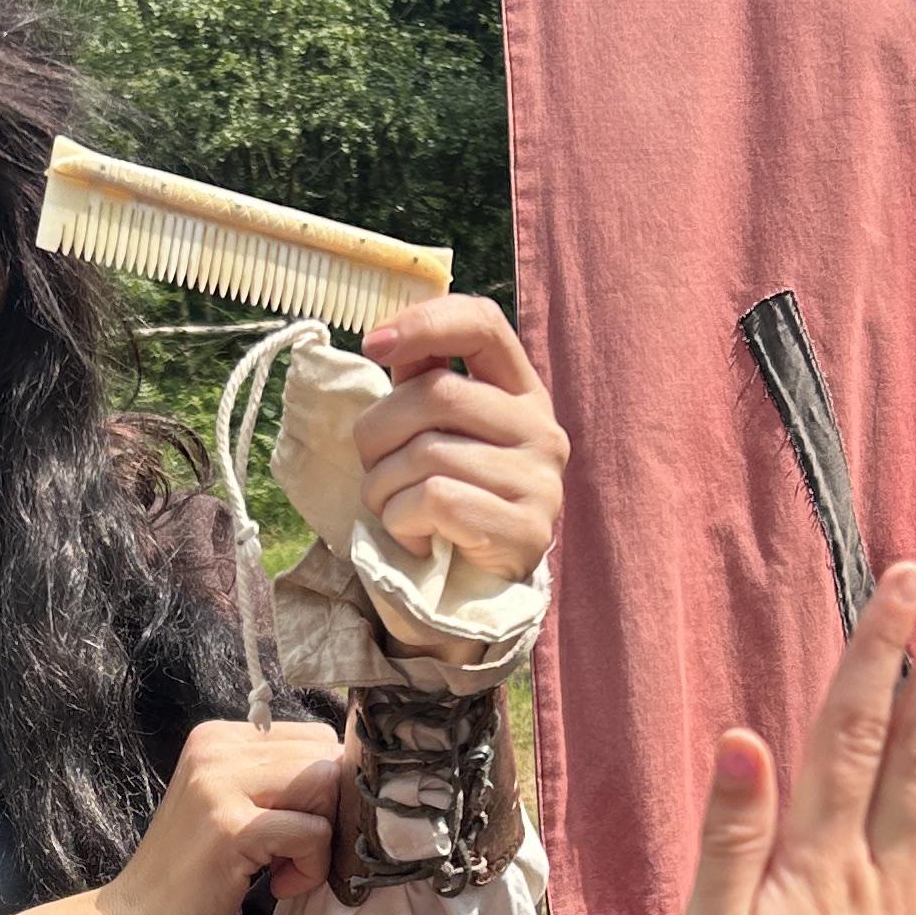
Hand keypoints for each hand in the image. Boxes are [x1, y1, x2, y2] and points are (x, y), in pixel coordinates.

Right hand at [98, 718, 342, 914]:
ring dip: (320, 840)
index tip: (290, 829)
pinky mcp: (230, 828)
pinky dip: (310, 869)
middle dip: (326, 812)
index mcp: (218, 737)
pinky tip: (276, 887)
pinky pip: (313, 833)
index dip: (322, 788)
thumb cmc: (193, 876)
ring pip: (325, 785)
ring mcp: (219, 785)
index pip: (314, 736)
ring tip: (281, 868)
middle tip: (289, 853)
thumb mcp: (230, 807)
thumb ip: (275, 782)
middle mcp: (216, 748)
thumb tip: (347, 775)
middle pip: (325, 757)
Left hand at [353, 296, 566, 583]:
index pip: (482, 325)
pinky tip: (415, 537)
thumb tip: (385, 337)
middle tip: (374, 468)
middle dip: (377, 433)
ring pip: (427, 454)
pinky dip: (402, 521)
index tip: (373, 344)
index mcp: (520, 391)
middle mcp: (542, 428)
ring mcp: (542, 480)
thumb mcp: (434, 433)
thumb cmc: (446, 501)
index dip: (425, 322)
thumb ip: (420, 384)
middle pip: (435, 394)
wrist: (473, 591)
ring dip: (383, 487)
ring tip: (394, 509)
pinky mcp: (528, 530)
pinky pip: (437, 501)